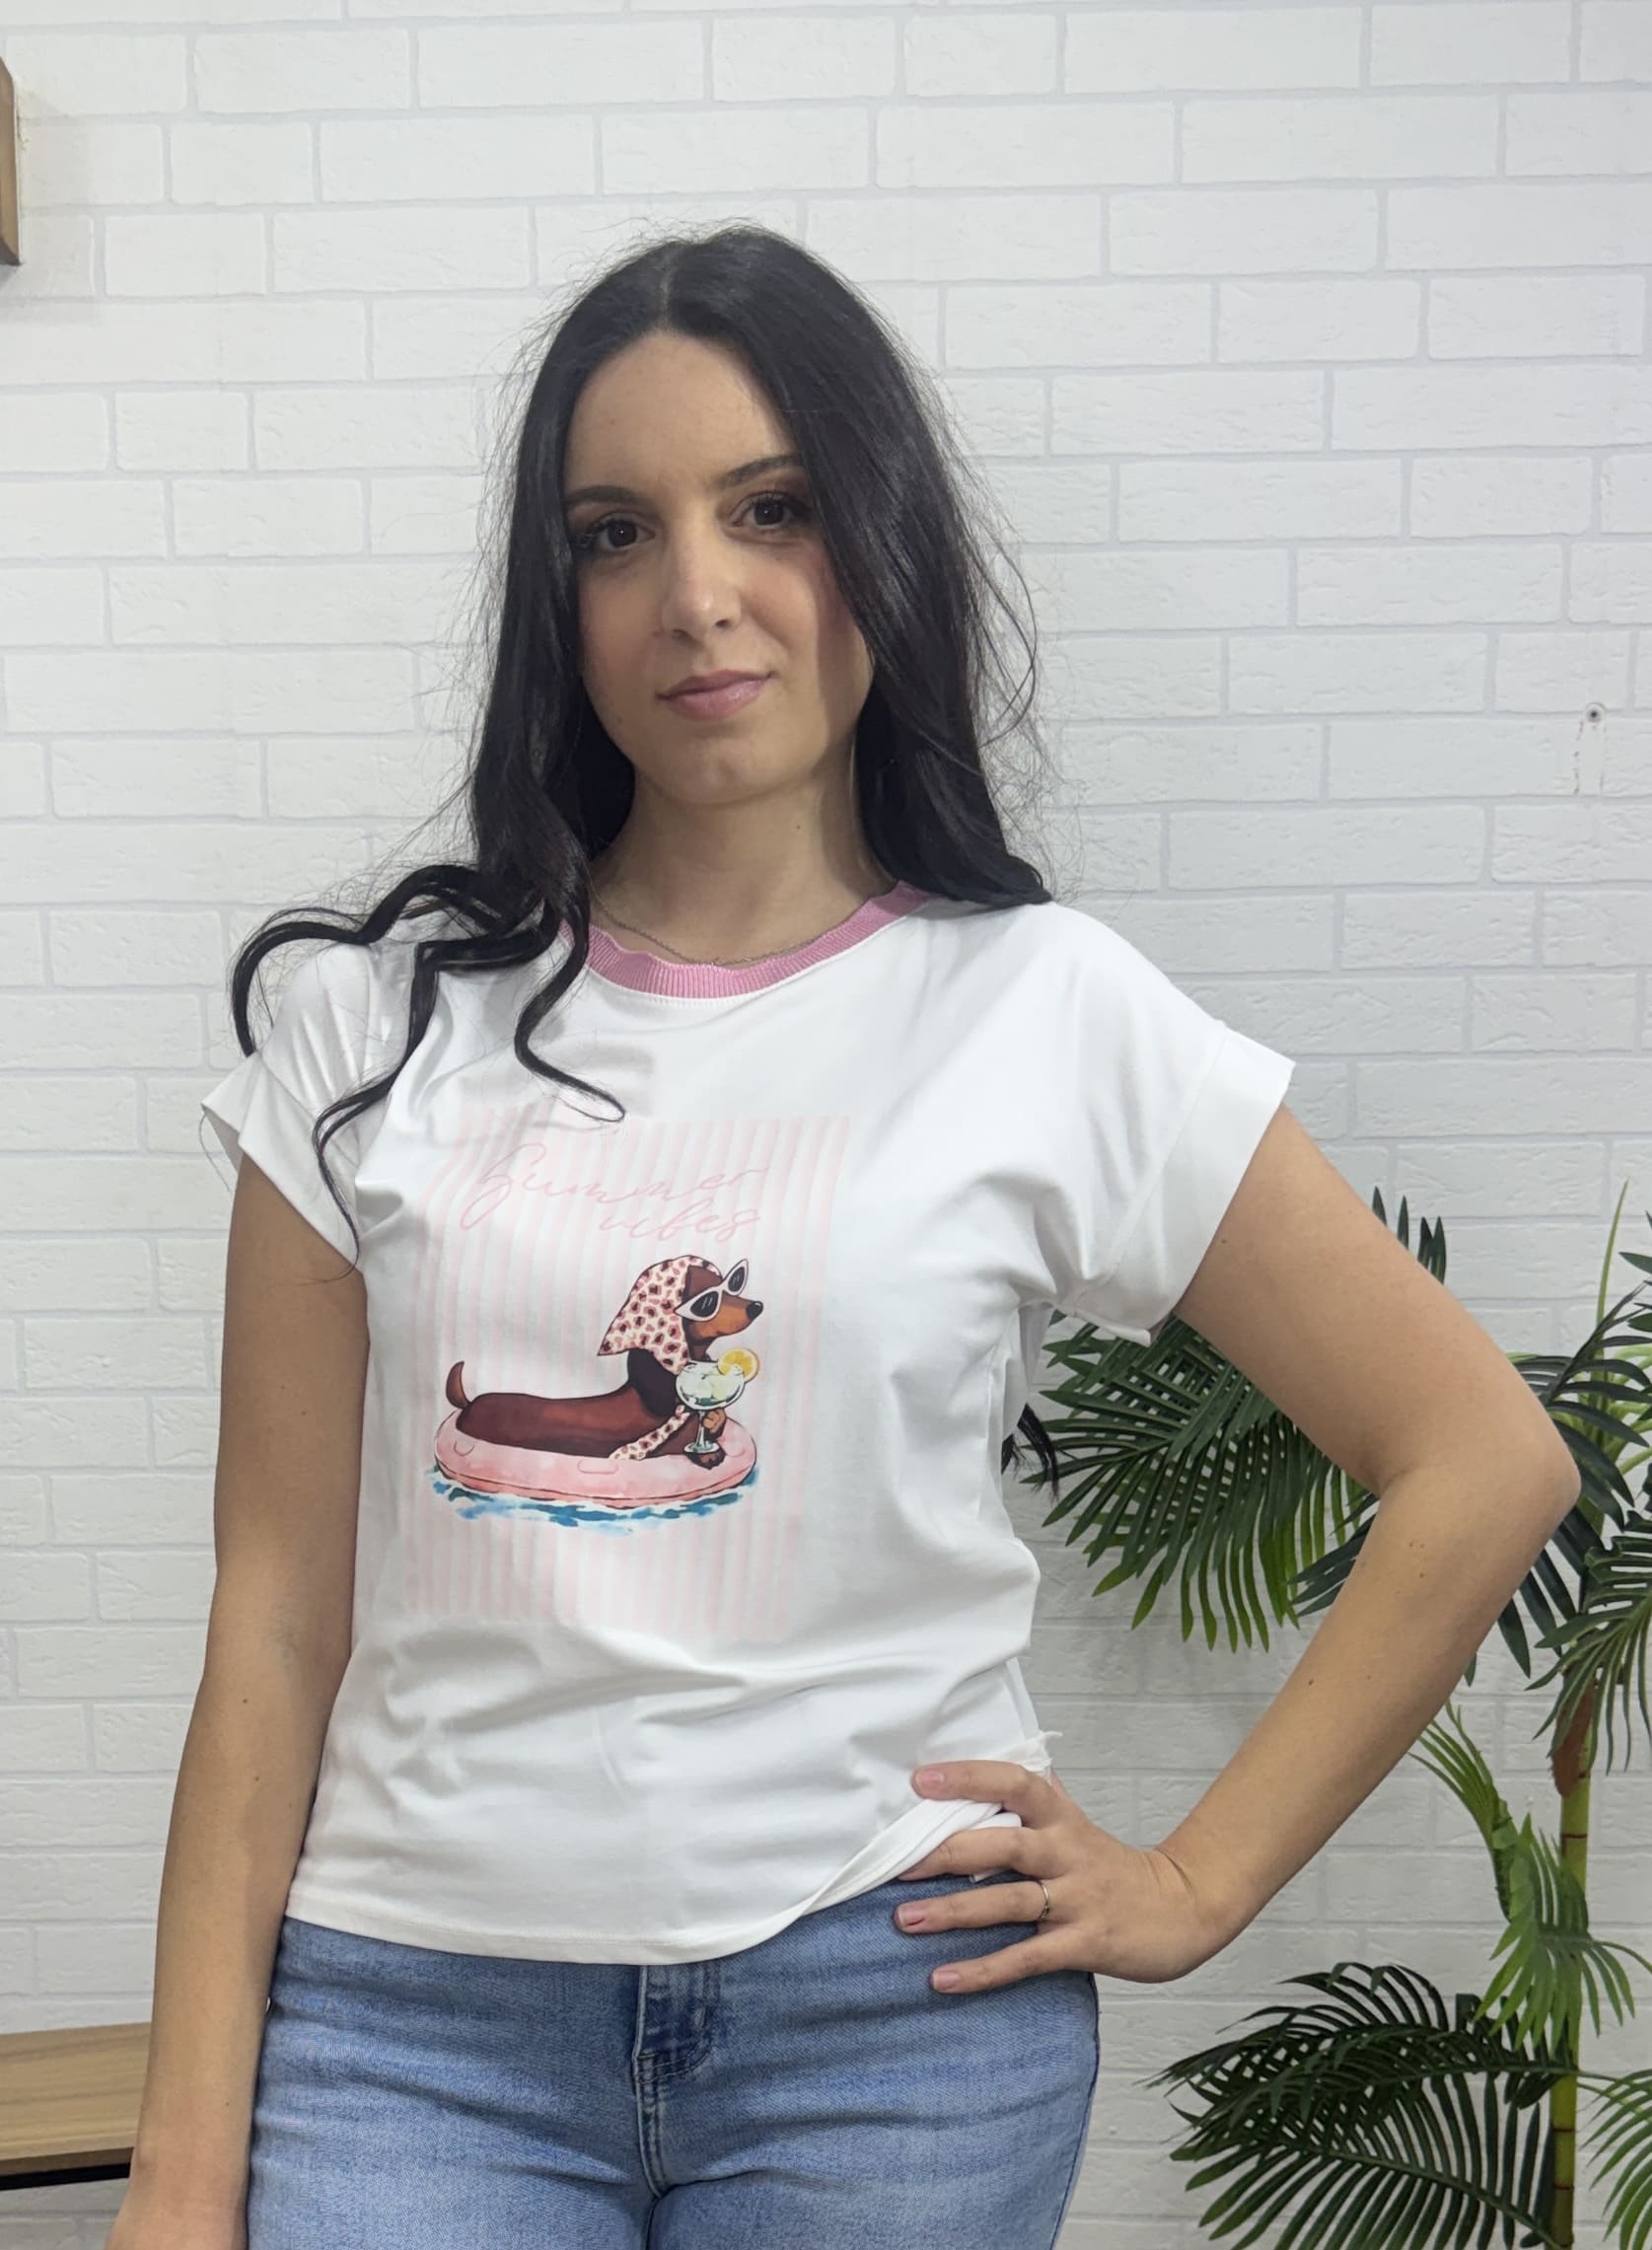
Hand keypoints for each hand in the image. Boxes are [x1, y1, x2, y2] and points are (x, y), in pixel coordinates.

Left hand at [895, 1761, 1235, 1993]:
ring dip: (954, 1912)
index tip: (922, 1779)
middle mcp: (1067, 1853)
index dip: (970, 1777)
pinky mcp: (1083, 1945)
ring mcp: (1076, 1901)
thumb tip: (989, 1764)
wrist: (1181, 1911)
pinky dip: (984, 1970)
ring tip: (905, 1919)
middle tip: (899, 1862)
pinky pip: (1027, 1958)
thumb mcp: (1076, 1825)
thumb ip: (1035, 1800)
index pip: (1016, 1782)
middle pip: (1006, 1844)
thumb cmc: (1113, 1868)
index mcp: (1062, 1818)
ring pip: (1009, 1901)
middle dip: (949, 1852)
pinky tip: (943, 1978)